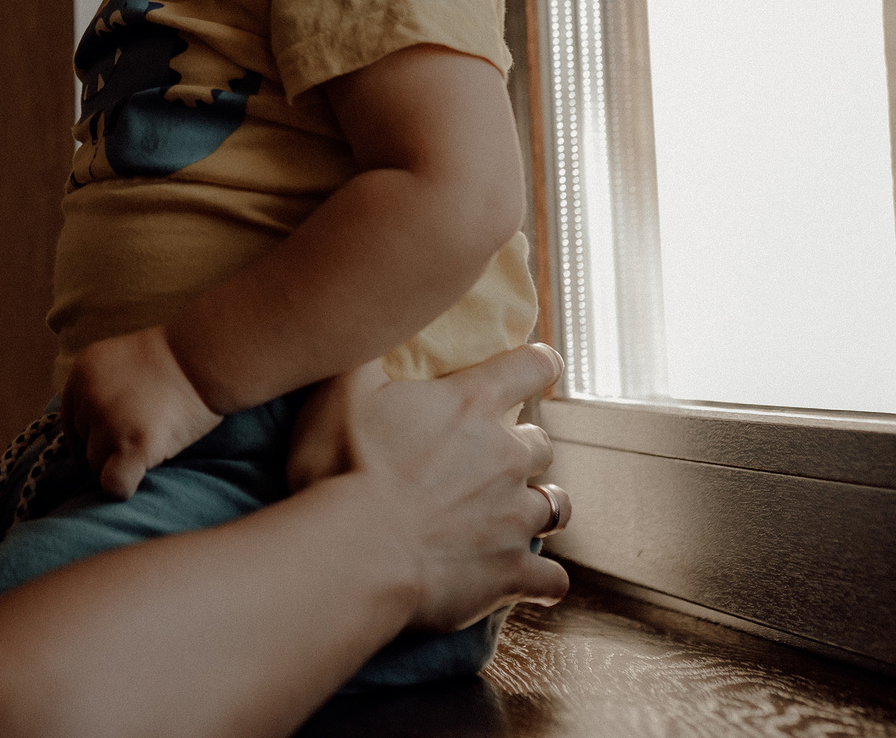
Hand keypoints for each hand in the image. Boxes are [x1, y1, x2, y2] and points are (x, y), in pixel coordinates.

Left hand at [63, 327, 224, 497]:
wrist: (203, 359)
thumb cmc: (174, 361)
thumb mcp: (120, 362)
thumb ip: (100, 389)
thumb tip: (93, 431)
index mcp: (82, 373)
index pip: (71, 421)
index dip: (91, 434)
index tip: (109, 439)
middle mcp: (88, 397)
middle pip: (84, 444)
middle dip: (109, 445)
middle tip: (142, 431)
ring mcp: (108, 423)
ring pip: (97, 465)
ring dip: (121, 461)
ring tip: (151, 441)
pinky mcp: (131, 446)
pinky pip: (114, 484)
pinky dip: (125, 486)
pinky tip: (142, 472)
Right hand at [289, 344, 570, 632]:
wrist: (353, 555)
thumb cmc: (340, 467)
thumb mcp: (339, 387)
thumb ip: (366, 347)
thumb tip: (376, 315)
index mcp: (470, 405)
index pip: (530, 366)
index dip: (537, 362)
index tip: (537, 364)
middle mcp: (506, 458)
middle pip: (541, 443)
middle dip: (523, 447)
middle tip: (491, 457)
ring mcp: (514, 519)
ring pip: (556, 507)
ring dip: (540, 507)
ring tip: (515, 515)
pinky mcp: (510, 574)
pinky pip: (551, 579)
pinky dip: (541, 579)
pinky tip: (526, 580)